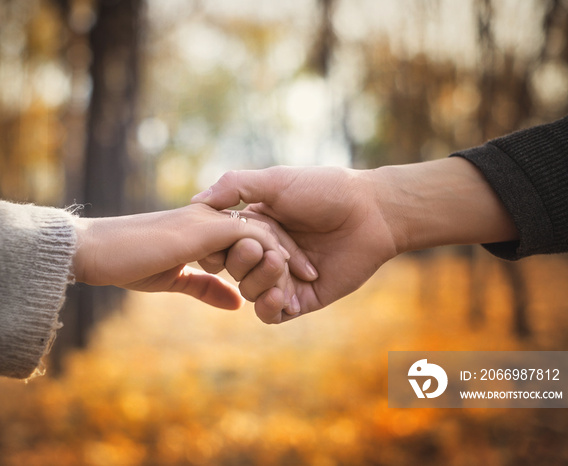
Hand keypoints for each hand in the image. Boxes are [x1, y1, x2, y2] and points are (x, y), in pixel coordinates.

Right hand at [71, 203, 301, 309]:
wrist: (95, 249)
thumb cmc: (127, 261)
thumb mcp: (173, 279)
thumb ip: (205, 287)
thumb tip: (237, 305)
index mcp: (206, 227)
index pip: (250, 236)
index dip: (269, 258)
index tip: (286, 283)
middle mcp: (213, 221)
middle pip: (265, 233)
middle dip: (287, 256)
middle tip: (305, 275)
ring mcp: (211, 224)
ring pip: (263, 236)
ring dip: (281, 259)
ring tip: (294, 281)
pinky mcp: (207, 229)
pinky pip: (252, 238)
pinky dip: (270, 259)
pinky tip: (281, 286)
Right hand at [192, 159, 516, 322]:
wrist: (370, 212)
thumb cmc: (324, 190)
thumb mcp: (276, 180)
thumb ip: (235, 186)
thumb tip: (196, 200)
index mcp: (254, 227)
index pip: (221, 246)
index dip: (219, 248)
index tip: (224, 242)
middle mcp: (265, 253)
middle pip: (234, 271)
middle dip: (244, 263)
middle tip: (265, 251)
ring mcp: (284, 277)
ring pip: (252, 293)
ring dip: (260, 283)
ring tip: (283, 268)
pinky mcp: (303, 298)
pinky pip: (274, 314)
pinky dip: (271, 308)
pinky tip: (283, 296)